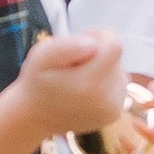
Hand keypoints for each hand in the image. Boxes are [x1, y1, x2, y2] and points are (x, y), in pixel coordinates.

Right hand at [10, 29, 129, 139]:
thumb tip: (93, 44)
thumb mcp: (40, 58)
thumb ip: (64, 46)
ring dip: (99, 68)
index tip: (78, 45)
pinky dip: (103, 82)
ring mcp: (112, 109)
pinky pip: (118, 84)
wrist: (36, 117)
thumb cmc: (38, 82)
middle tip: (71, 68)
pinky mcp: (114, 113)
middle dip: (95, 55)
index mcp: (89, 85)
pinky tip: (83, 91)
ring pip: (117, 70)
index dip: (97, 36)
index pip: (114, 45)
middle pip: (115, 57)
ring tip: (76, 81)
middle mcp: (107, 100)